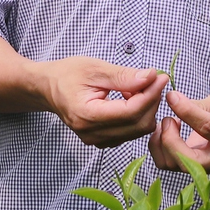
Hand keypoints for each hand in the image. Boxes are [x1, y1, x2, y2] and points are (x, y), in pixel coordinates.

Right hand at [34, 57, 167, 147]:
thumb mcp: (95, 68)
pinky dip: (138, 116)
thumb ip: (124, 76)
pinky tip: (133, 99)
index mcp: (87, 115)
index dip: (150, 95)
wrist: (48, 88)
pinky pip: (130, 132)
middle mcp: (91, 133)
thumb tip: (151, 77)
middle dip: (151, 101)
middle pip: (137, 124)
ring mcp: (96, 140)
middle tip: (155, 79)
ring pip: (137, 130)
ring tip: (142, 87)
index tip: (161, 77)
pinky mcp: (102, 141)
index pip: (130, 112)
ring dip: (146, 108)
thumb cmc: (67, 75)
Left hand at [150, 88, 209, 173]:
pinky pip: (168, 163)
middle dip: (170, 140)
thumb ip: (201, 104)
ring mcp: (206, 165)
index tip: (172, 96)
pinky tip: (166, 131)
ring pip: (174, 165)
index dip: (187, 112)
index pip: (208, 128)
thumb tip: (173, 99)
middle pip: (188, 161)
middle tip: (169, 119)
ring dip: (162, 143)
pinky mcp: (194, 166)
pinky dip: (159, 148)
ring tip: (168, 122)